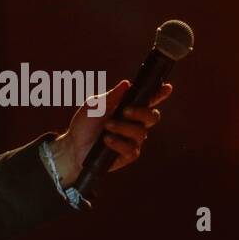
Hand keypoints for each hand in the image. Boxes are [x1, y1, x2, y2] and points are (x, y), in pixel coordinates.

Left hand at [49, 79, 171, 184]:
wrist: (72, 145)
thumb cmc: (85, 124)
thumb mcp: (94, 106)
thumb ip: (110, 96)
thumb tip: (126, 84)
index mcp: (130, 109)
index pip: (149, 101)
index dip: (160, 94)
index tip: (166, 87)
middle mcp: (135, 124)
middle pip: (153, 117)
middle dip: (142, 112)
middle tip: (125, 111)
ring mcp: (133, 140)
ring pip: (141, 133)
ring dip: (123, 128)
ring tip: (107, 126)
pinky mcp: (127, 155)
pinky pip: (131, 149)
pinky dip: (118, 142)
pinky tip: (106, 140)